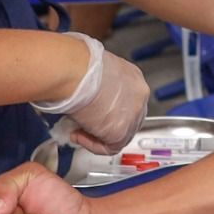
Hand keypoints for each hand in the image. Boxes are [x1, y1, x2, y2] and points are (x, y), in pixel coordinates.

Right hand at [31, 33, 149, 154]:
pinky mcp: (121, 131)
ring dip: (98, 136)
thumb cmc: (76, 65)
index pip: (127, 100)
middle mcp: (139, 95)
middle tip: (85, 125)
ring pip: (121, 135)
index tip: (92, 112)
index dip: (108, 110)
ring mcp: (133, 114)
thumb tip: (87, 96)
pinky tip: (78, 135)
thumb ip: (96, 86)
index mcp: (133, 77)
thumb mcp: (93, 71)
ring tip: (77, 130)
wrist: (74, 71)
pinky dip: (92, 145)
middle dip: (106, 125)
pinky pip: (109, 147)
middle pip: (128, 118)